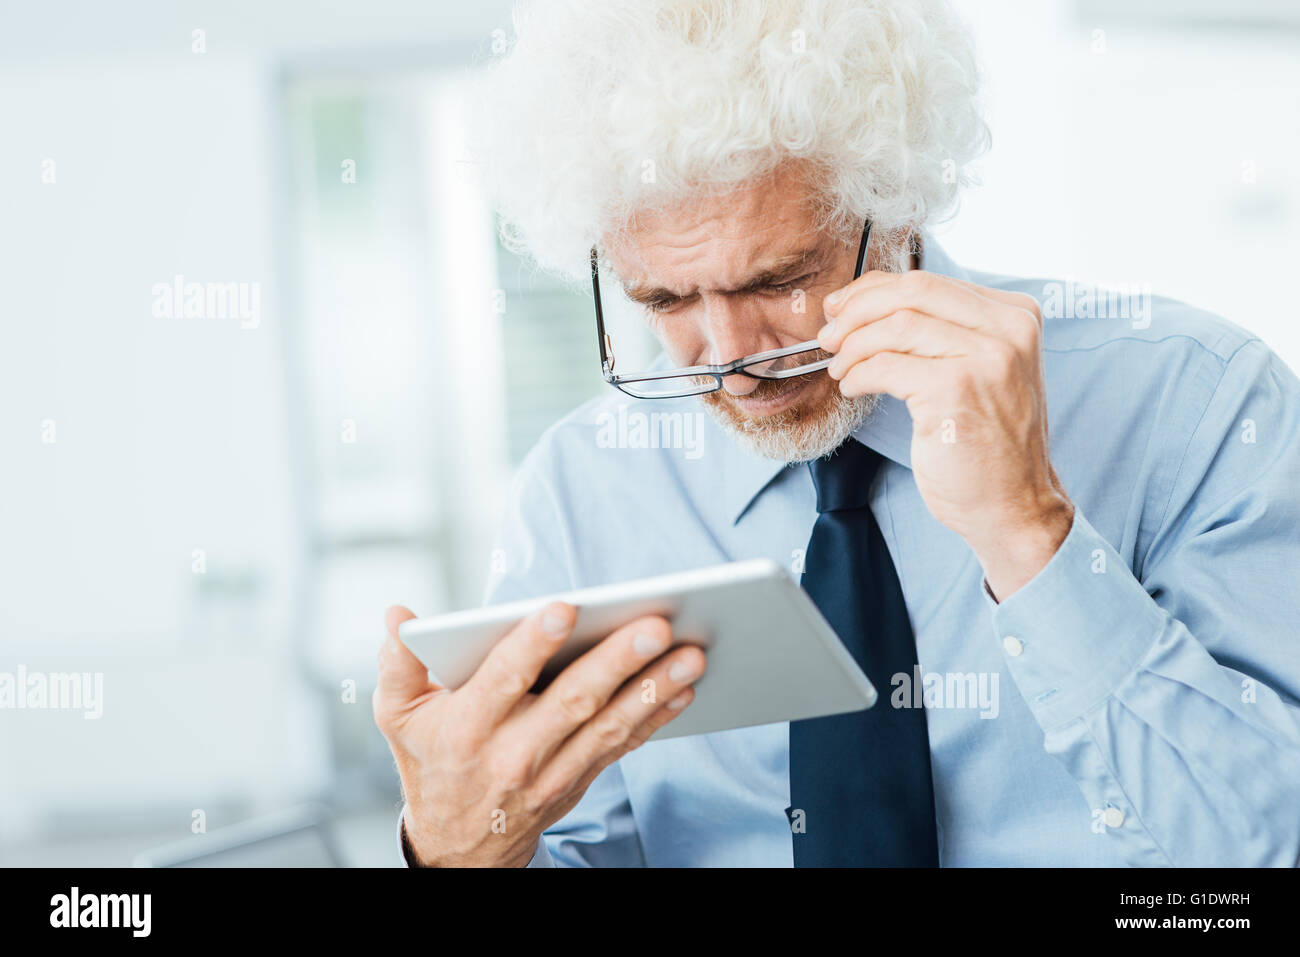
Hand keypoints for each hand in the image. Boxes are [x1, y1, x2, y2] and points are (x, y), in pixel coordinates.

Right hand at [373, 602, 704, 866]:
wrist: (459, 846)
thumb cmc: (430, 760)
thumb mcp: (399, 716)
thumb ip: (398, 663)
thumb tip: (399, 614)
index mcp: (468, 725)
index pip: (503, 678)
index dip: (533, 643)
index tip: (565, 607)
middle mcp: (513, 751)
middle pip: (573, 702)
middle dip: (618, 662)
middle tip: (657, 625)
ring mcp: (551, 771)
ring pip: (608, 726)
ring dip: (654, 689)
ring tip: (691, 654)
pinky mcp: (578, 780)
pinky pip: (622, 747)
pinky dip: (656, 718)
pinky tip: (683, 688)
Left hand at [818, 269, 1073, 599]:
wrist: (1014, 504)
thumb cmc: (987, 442)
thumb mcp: (979, 370)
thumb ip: (943, 331)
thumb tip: (869, 300)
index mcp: (1016, 315)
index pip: (928, 282)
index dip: (872, 290)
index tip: (840, 307)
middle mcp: (1008, 329)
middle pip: (911, 293)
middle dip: (856, 311)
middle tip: (828, 335)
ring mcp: (987, 358)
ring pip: (896, 326)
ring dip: (853, 346)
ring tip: (839, 368)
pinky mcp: (957, 390)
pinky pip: (887, 365)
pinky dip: (859, 374)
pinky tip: (852, 387)